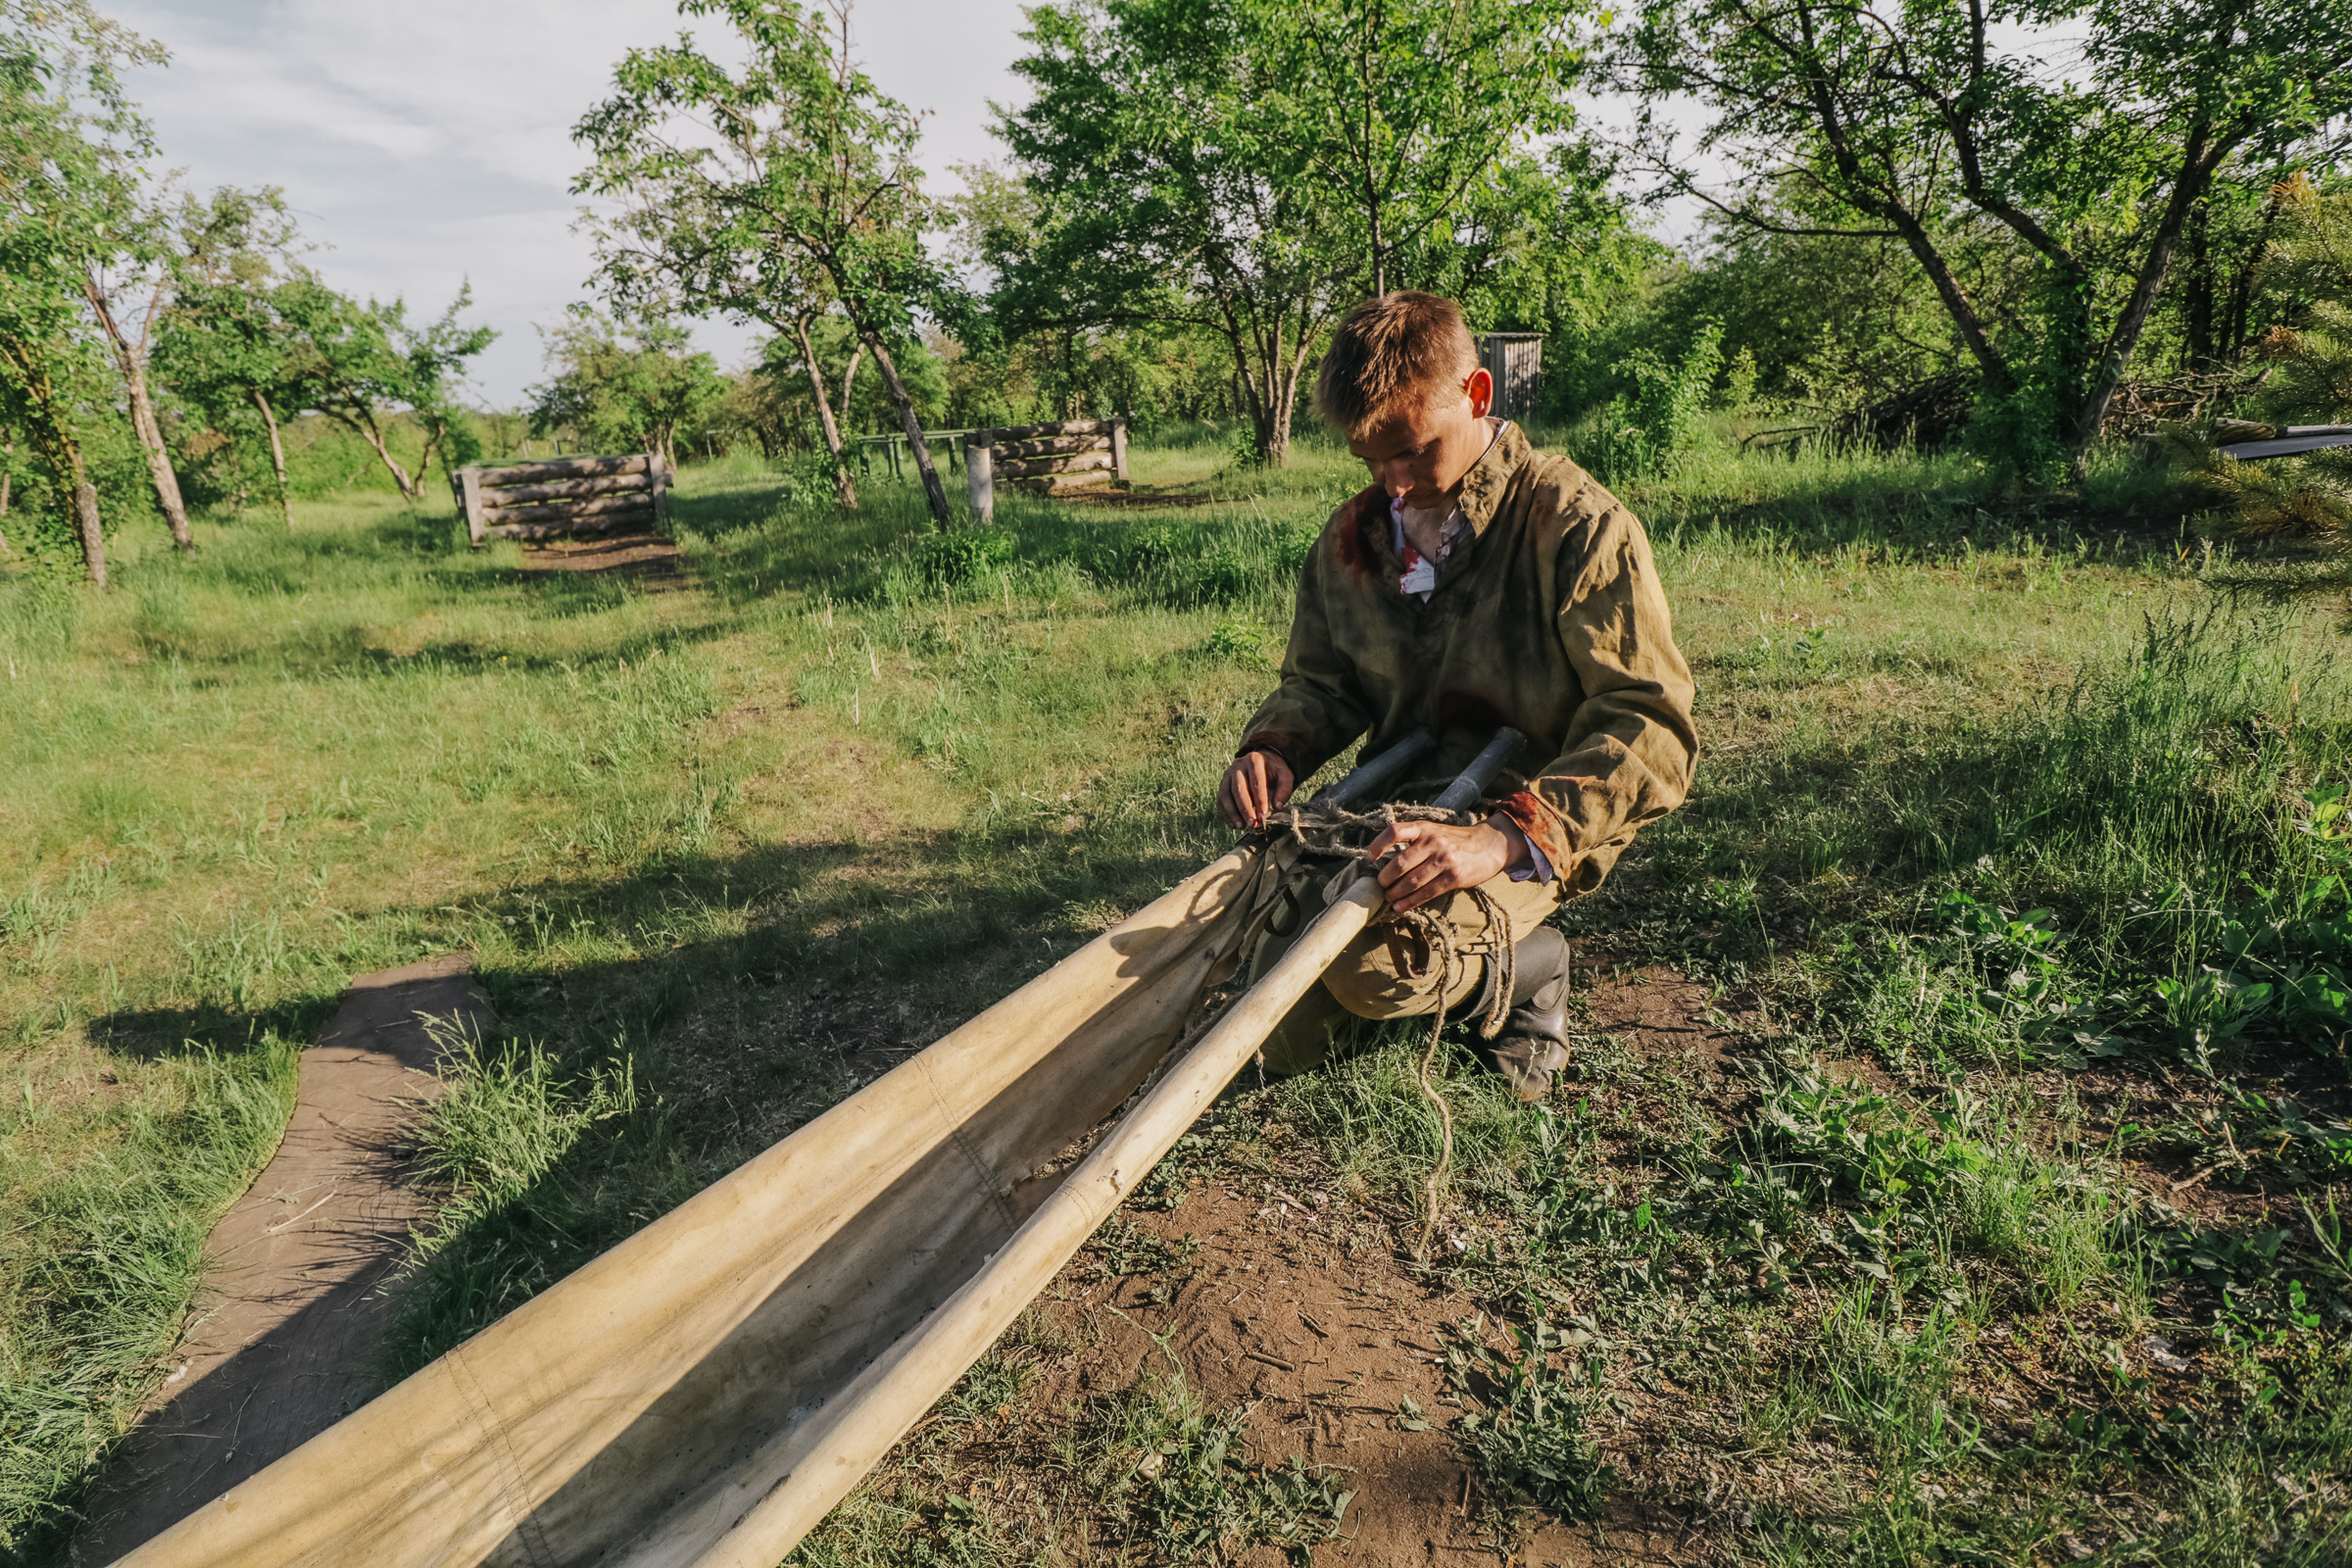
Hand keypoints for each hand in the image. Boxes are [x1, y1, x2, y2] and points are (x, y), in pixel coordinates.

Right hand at [1218, 750, 1295, 828]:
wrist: (1263, 763)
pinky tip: (1235, 825)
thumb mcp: (1285, 776)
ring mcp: (1228, 774)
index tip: (1263, 816)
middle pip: (1238, 789)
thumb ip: (1284, 790)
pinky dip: (1226, 814)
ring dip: (1233, 813)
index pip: (1256, 782)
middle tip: (1252, 824)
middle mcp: (1238, 765)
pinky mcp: (1222, 784)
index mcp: (1254, 760)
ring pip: (1226, 795)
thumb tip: (1277, 807)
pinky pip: (1220, 800)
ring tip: (1242, 827)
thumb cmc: (1275, 772)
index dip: (1260, 800)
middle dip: (1245, 809)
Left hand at [1365, 817, 1517, 913]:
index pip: (1394, 831)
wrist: (1490, 845)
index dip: (1378, 844)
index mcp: (1424, 828)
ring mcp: (1443, 859)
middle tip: (1381, 886)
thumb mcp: (1435, 831)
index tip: (1370, 857)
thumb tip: (1386, 861)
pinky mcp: (1453, 877)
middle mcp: (1432, 841)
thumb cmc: (1456, 840)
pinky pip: (1426, 893)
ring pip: (1411, 881)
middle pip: (1399, 863)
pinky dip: (1410, 902)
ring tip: (1389, 898)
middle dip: (1385, 879)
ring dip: (1395, 893)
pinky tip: (1400, 907)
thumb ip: (1414, 841)